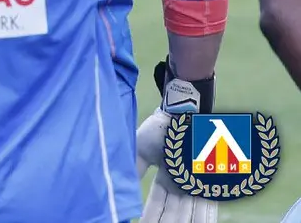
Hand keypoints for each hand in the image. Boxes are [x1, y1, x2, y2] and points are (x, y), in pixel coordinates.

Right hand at [136, 108, 219, 222]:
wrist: (178, 116)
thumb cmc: (158, 131)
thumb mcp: (141, 151)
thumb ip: (135, 170)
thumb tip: (122, 187)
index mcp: (165, 180)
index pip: (156, 205)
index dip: (149, 216)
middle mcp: (181, 187)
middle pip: (173, 213)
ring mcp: (194, 186)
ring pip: (189, 213)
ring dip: (182, 222)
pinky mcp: (207, 183)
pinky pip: (208, 207)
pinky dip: (204, 217)